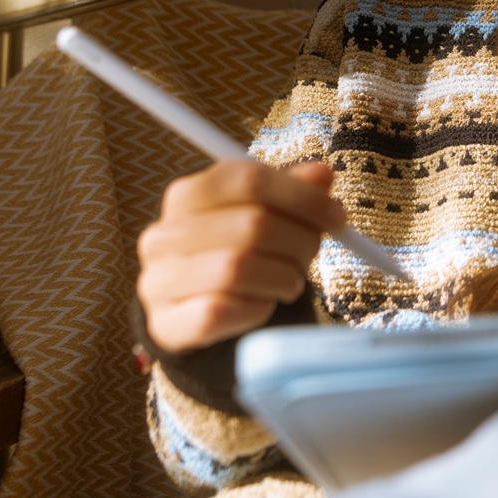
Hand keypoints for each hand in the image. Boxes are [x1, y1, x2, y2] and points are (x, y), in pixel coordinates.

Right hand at [136, 160, 341, 350]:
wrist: (193, 314)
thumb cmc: (234, 256)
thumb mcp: (260, 215)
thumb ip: (290, 192)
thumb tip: (322, 174)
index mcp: (188, 194)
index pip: (249, 179)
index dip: (303, 197)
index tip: (337, 216)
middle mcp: (165, 234)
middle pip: (252, 224)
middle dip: (299, 241)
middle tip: (312, 255)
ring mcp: (159, 279)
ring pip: (238, 269)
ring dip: (281, 278)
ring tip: (288, 282)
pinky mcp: (167, 323)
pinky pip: (224, 311)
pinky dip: (257, 309)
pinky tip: (262, 304)